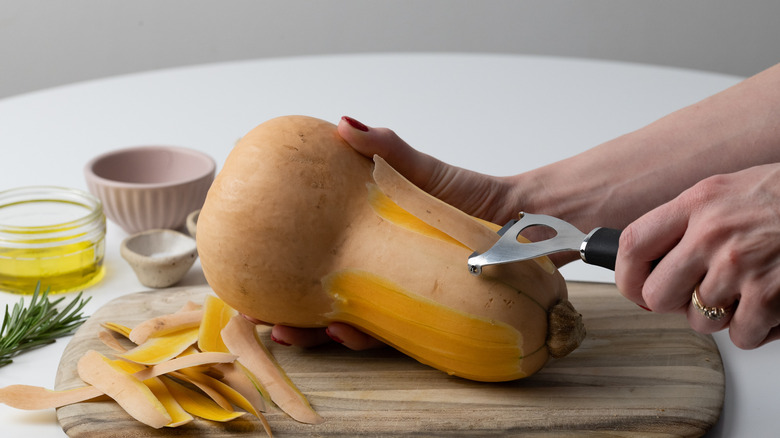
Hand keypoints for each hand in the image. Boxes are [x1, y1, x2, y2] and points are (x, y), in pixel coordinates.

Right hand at [266, 116, 523, 348]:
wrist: (519, 225)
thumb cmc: (467, 195)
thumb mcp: (421, 172)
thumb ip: (385, 149)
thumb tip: (342, 122)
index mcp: (367, 242)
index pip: (316, 254)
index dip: (282, 263)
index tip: (250, 260)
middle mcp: (377, 274)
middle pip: (321, 297)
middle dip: (288, 312)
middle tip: (260, 314)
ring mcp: (398, 298)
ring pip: (347, 322)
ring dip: (315, 332)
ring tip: (290, 330)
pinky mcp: (423, 319)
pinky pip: (387, 334)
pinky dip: (362, 335)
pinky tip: (345, 331)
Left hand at [615, 163, 779, 348]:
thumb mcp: (726, 191)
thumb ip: (686, 221)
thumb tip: (651, 260)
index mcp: (696, 202)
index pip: (632, 244)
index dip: (624, 275)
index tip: (634, 286)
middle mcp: (713, 234)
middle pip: (657, 295)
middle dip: (673, 304)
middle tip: (693, 295)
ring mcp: (741, 266)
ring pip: (700, 321)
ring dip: (719, 316)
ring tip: (743, 291)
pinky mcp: (770, 294)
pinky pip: (741, 336)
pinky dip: (755, 329)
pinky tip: (768, 304)